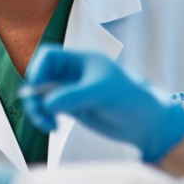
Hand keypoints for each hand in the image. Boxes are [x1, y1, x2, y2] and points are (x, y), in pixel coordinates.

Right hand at [23, 45, 183, 163]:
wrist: (148, 124)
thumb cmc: (132, 99)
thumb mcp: (102, 92)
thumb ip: (73, 95)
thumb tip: (46, 103)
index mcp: (81, 60)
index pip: (49, 56)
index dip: (38, 69)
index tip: (37, 87)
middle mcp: (73, 74)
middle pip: (41, 76)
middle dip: (35, 94)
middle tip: (39, 111)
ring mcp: (71, 92)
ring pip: (42, 96)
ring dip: (38, 110)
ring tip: (48, 124)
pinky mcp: (73, 109)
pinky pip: (49, 110)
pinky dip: (46, 118)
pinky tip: (55, 126)